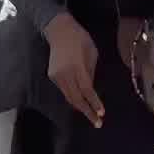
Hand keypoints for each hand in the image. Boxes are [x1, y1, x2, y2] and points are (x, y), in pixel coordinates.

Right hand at [44, 12, 103, 126]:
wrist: (59, 30)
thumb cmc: (80, 39)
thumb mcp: (92, 53)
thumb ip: (91, 72)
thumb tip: (91, 89)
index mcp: (77, 67)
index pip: (87, 90)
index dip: (94, 103)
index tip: (101, 114)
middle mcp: (65, 74)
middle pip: (76, 98)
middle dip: (87, 111)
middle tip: (97, 122)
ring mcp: (57, 76)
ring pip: (69, 97)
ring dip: (79, 107)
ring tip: (90, 115)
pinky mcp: (52, 76)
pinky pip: (64, 91)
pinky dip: (73, 97)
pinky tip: (80, 102)